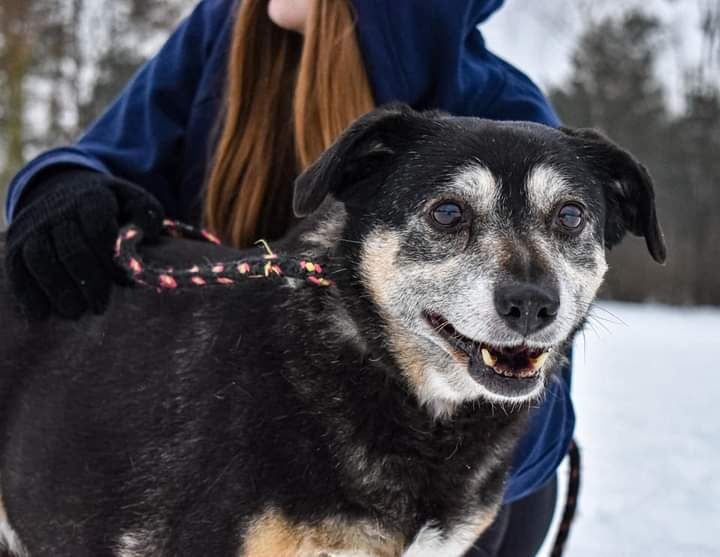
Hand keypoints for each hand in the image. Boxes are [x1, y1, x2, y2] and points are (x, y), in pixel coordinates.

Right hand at [5, 169, 163, 318]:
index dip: (111, 259)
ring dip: (58, 290)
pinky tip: (41, 314)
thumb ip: (146, 214)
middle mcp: (58, 210)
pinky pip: (16, 268)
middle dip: (88, 281)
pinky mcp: (15, 242)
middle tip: (101, 307)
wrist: (65, 192)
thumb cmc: (110, 206)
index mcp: (91, 198)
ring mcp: (33, 226)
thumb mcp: (132, 201)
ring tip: (74, 313)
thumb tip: (146, 233)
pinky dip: (26, 293)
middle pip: (70, 248)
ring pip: (40, 259)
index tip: (124, 282)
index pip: (98, 228)